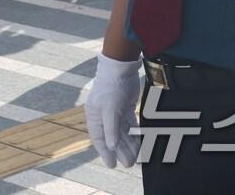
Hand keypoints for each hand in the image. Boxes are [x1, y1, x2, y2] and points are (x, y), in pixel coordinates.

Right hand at [85, 53, 141, 167]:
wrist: (121, 69)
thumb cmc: (110, 87)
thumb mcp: (109, 109)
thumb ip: (110, 129)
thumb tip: (111, 147)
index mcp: (94, 116)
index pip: (99, 138)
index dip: (105, 152)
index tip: (111, 165)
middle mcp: (103, 115)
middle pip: (112, 137)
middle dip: (120, 151)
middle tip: (129, 164)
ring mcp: (115, 112)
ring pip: (122, 132)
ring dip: (129, 145)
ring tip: (136, 158)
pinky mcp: (125, 108)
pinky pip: (130, 125)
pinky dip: (134, 135)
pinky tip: (139, 144)